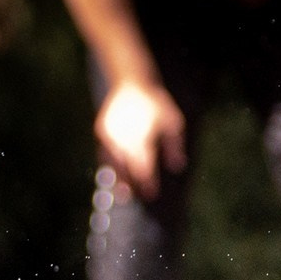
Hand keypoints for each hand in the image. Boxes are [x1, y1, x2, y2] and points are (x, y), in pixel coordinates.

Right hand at [95, 77, 185, 200]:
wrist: (131, 81)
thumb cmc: (156, 103)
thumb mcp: (172, 122)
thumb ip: (174, 145)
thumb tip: (178, 166)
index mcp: (142, 138)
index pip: (144, 167)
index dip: (147, 182)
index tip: (151, 195)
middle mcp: (124, 138)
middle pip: (126, 169)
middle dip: (129, 184)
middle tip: (131, 198)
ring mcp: (110, 135)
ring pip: (112, 163)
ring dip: (116, 178)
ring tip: (120, 193)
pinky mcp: (101, 131)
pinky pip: (105, 152)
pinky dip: (109, 164)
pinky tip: (113, 174)